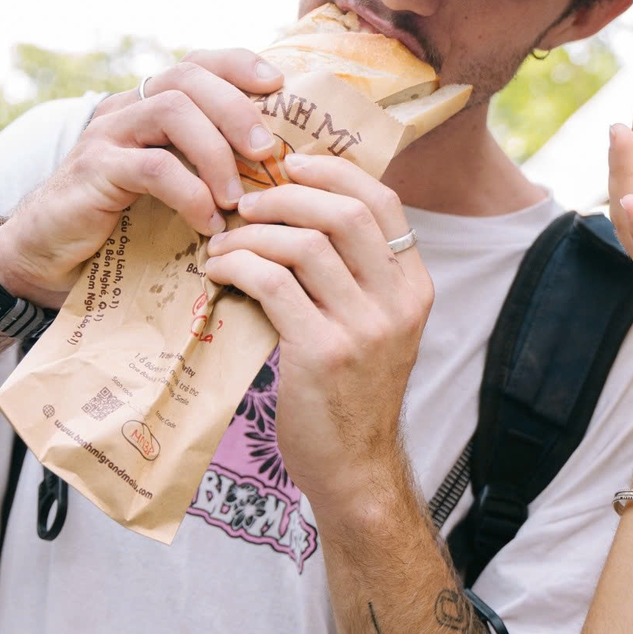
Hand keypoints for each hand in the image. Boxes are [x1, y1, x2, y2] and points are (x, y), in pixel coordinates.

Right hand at [0, 49, 284, 307]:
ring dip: (217, 152)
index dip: (239, 64)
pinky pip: (153, 167)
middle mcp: (126, 109)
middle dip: (237, 110)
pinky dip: (191, 194)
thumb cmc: (120, 223)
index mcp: (148, 106)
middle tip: (267, 153)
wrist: (46, 255)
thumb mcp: (169, 186)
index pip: (197, 62)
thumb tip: (276, 166)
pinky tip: (208, 223)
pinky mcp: (95, 172)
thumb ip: (205, 165)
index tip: (279, 85)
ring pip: (172, 112)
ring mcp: (107, 136)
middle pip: (188, 78)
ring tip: (239, 197)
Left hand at [202, 152, 431, 514]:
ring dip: (251, 233)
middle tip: (246, 203)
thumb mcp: (374, 326)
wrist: (354, 466)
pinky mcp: (322, 352)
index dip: (332, 173)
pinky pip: (273, 284)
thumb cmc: (351, 392)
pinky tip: (219, 271)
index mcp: (414, 286)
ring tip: (223, 242)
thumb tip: (301, 208)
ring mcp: (363, 328)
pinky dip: (238, 266)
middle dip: (285, 195)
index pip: (382, 201)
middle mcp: (398, 302)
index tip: (290, 167)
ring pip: (303, 244)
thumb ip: (354, 274)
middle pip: (343, 212)